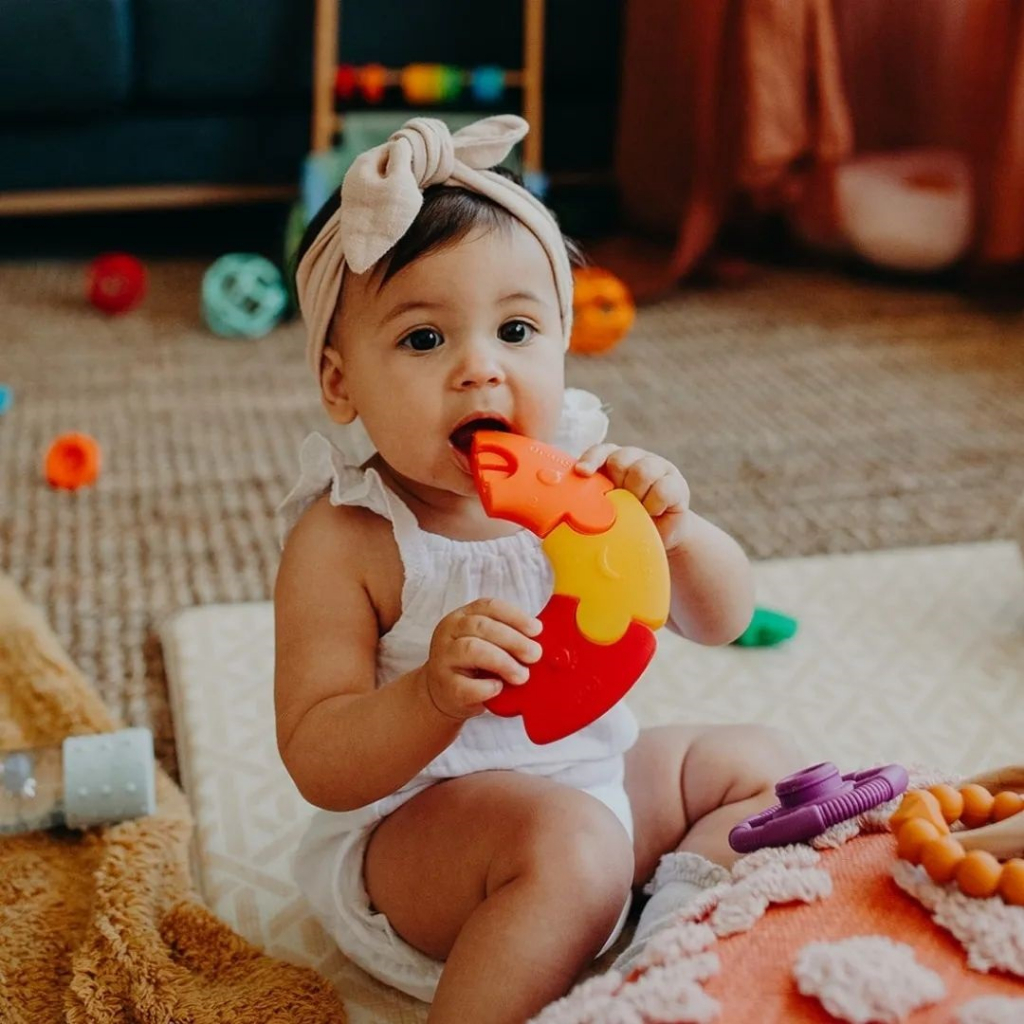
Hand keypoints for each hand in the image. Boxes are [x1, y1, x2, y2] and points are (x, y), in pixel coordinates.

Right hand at [420, 599, 542, 719]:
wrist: (443, 695)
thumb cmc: (474, 667)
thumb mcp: (487, 644)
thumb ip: (510, 638)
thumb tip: (543, 642)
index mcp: (462, 617)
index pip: (489, 606)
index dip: (516, 616)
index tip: (537, 629)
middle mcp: (448, 633)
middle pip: (481, 626)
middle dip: (514, 640)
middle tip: (535, 655)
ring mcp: (443, 659)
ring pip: (472, 649)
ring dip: (503, 662)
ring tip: (522, 675)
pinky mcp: (446, 687)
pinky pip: (467, 685)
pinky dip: (487, 687)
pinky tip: (499, 688)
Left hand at [574, 444, 691, 551]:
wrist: (659, 537)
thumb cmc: (626, 523)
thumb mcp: (605, 511)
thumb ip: (591, 502)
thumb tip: (570, 508)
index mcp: (612, 462)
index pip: (600, 451)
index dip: (590, 459)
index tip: (582, 473)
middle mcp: (635, 459)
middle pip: (620, 460)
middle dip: (618, 483)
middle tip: (620, 502)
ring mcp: (658, 468)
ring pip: (642, 471)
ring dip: (636, 495)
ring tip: (638, 510)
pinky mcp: (677, 483)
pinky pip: (662, 489)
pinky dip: (654, 505)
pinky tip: (653, 513)